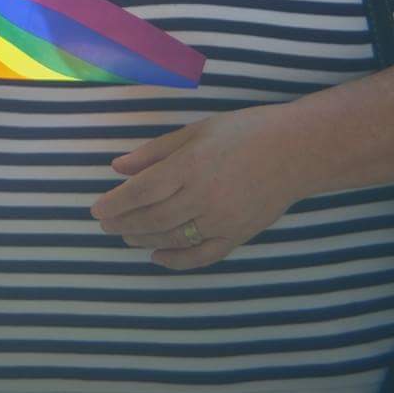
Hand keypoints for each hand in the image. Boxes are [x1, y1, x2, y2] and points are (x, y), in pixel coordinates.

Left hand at [89, 106, 304, 270]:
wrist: (297, 150)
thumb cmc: (243, 131)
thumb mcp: (195, 131)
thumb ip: (154, 152)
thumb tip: (117, 167)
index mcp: (190, 165)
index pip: (142, 191)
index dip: (116, 204)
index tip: (96, 210)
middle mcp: (204, 196)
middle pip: (153, 218)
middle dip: (124, 224)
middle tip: (105, 226)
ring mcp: (222, 219)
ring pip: (173, 239)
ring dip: (144, 240)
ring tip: (126, 237)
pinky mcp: (239, 235)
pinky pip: (203, 256)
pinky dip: (178, 261)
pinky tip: (158, 258)